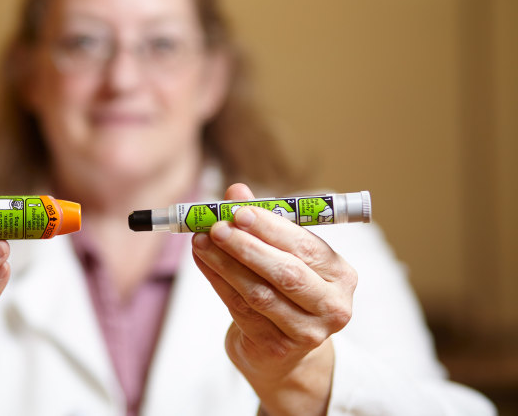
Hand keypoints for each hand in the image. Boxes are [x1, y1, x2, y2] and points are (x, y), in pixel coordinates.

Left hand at [192, 184, 356, 414]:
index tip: (239, 210)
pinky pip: (241, 309)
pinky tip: (203, 262)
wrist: (281, 348)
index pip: (305, 246)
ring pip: (259, 293)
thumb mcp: (282, 253)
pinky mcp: (276, 349)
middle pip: (286, 273)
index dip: (270, 227)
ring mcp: (307, 333)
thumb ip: (263, 221)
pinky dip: (218, 281)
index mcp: (341, 275)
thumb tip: (236, 192)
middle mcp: (331, 306)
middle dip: (247, 247)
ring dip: (225, 263)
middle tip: (217, 227)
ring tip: (200, 241)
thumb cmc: (285, 288)